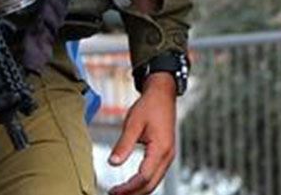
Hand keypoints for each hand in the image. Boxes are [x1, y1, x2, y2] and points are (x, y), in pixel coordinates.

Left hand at [107, 74, 178, 194]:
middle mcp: (168, 155)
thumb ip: (123, 144)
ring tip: (120, 192)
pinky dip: (144, 182)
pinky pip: (156, 174)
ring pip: (155, 181)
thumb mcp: (133, 123)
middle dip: (133, 193)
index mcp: (161, 148)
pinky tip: (132, 183)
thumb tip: (112, 163)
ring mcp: (169, 155)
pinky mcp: (166, 153)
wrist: (163, 94)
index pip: (143, 177)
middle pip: (151, 184)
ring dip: (138, 190)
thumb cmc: (149, 106)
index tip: (112, 191)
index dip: (127, 188)